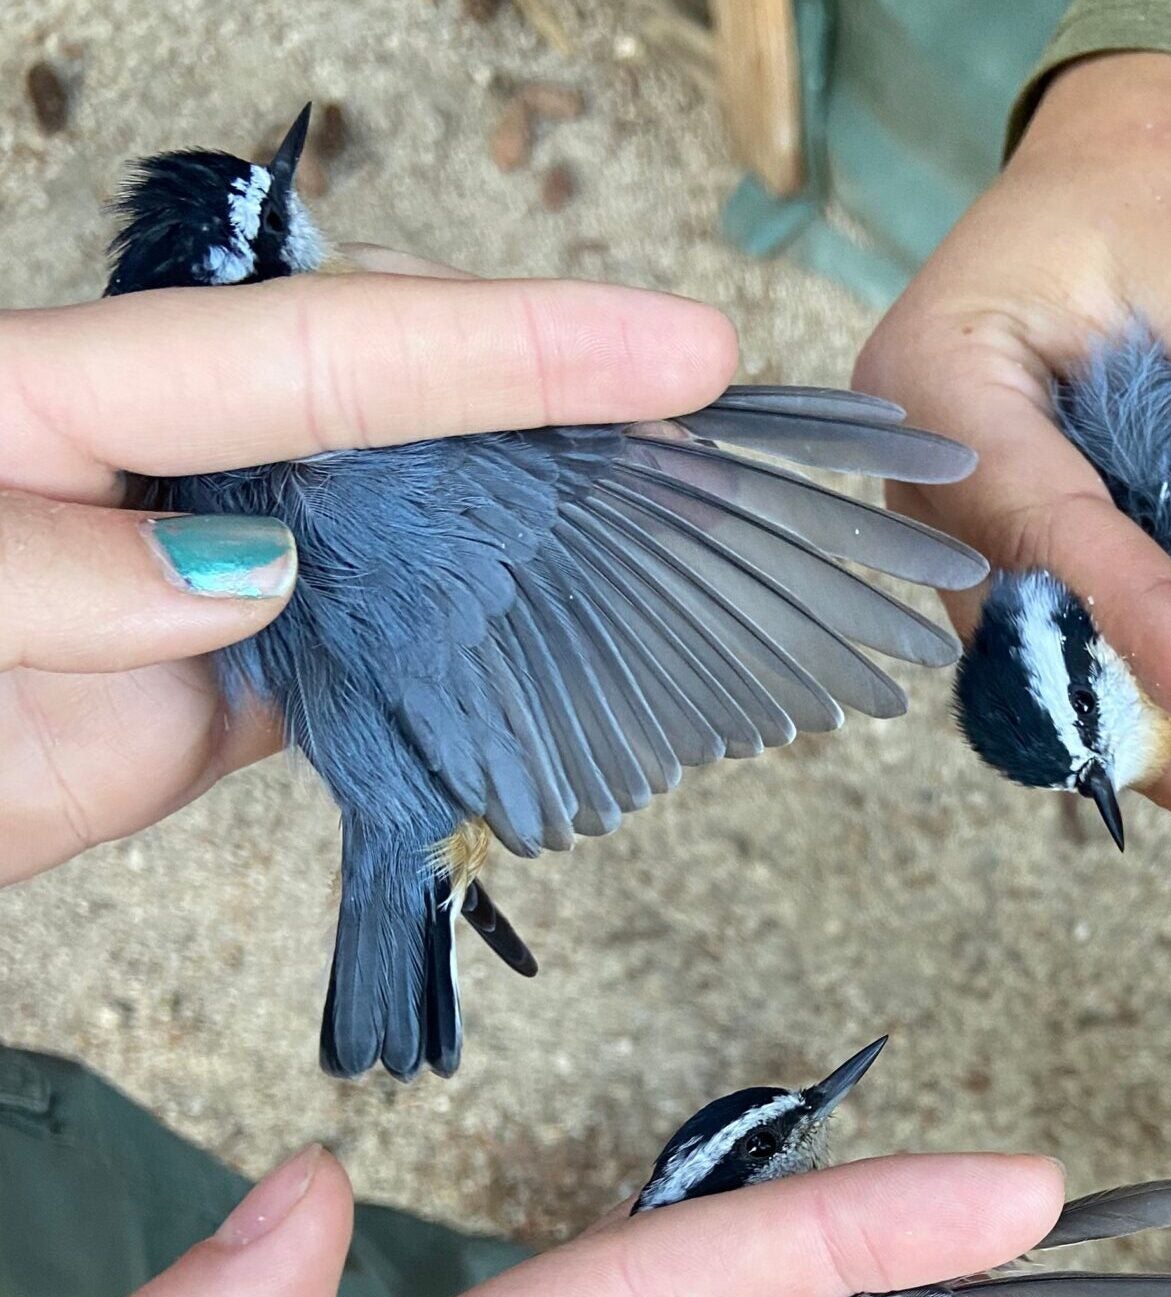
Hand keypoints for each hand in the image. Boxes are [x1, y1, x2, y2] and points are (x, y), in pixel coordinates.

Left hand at [0, 264, 736, 887]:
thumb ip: (46, 576)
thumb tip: (252, 576)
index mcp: (67, 396)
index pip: (328, 354)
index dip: (512, 347)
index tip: (677, 350)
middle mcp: (162, 474)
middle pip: (392, 410)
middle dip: (560, 397)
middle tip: (725, 415)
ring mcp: (199, 590)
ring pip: (399, 536)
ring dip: (533, 527)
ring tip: (680, 520)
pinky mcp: (213, 697)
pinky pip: (364, 662)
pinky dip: (457, 664)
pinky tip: (548, 656)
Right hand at [854, 51, 1170, 831]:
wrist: (1127, 165)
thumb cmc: (1158, 186)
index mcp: (934, 383)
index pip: (1051, 539)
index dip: (1158, 637)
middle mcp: (922, 476)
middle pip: (1030, 628)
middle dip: (1144, 713)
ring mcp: (954, 528)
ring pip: (1044, 658)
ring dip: (1143, 719)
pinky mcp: (1008, 555)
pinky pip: (1066, 640)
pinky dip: (1142, 682)